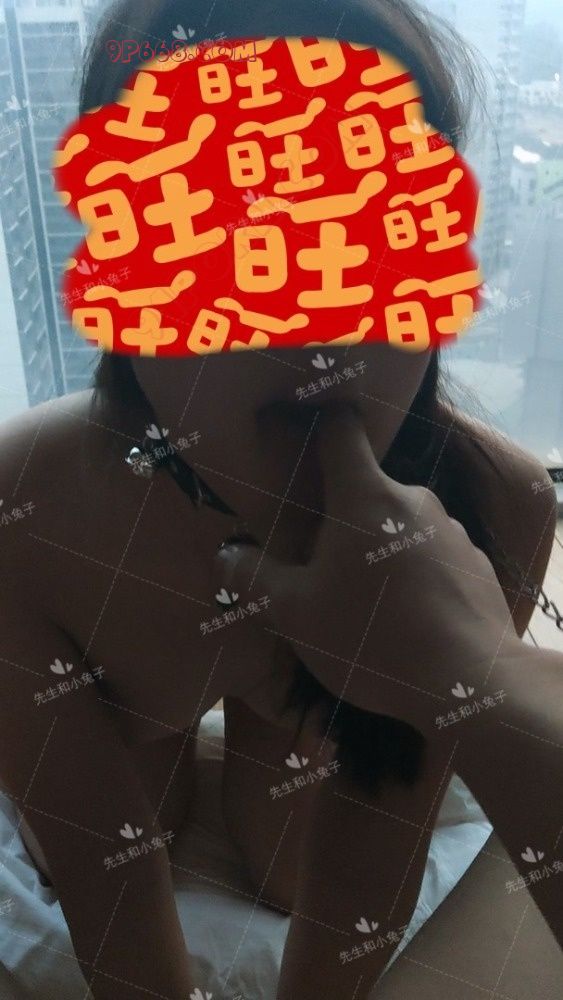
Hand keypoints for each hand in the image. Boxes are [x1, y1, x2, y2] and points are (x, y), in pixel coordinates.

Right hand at [214, 403, 522, 736]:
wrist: (471, 684)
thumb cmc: (373, 639)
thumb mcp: (295, 614)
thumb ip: (253, 578)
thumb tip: (225, 555)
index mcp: (364, 496)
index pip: (341, 428)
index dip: (317, 420)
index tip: (299, 430)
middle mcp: (413, 500)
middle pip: (366, 488)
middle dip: (340, 516)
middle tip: (318, 561)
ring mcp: (451, 530)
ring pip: (399, 524)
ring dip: (378, 548)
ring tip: (363, 600)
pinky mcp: (475, 563)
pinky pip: (431, 555)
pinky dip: (413, 573)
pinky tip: (406, 618)